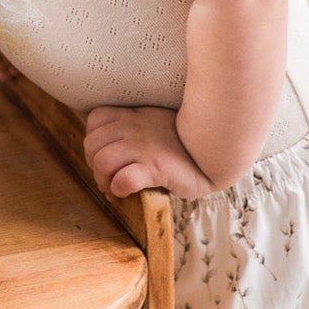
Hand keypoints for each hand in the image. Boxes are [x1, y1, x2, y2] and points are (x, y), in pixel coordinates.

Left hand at [83, 105, 213, 200]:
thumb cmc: (186, 143)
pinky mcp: (156, 167)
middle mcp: (136, 127)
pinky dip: (119, 189)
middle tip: (108, 180)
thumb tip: (110, 156)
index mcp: (135, 115)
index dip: (94, 141)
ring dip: (103, 180)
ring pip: (102, 161)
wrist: (217, 153)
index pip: (95, 119)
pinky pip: (123, 179)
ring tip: (114, 189)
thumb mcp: (157, 124)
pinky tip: (127, 193)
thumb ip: (134, 130)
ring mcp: (145, 147)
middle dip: (94, 166)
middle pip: (91, 144)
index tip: (106, 157)